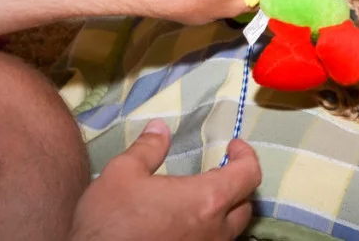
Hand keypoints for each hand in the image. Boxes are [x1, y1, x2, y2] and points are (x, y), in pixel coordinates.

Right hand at [70, 119, 261, 240]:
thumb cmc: (110, 223)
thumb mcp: (122, 174)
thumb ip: (148, 149)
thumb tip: (160, 128)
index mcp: (206, 201)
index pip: (249, 174)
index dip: (246, 155)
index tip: (233, 146)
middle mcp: (215, 231)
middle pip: (246, 206)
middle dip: (237, 185)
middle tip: (218, 172)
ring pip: (230, 231)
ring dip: (224, 212)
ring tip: (201, 200)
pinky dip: (207, 231)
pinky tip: (185, 226)